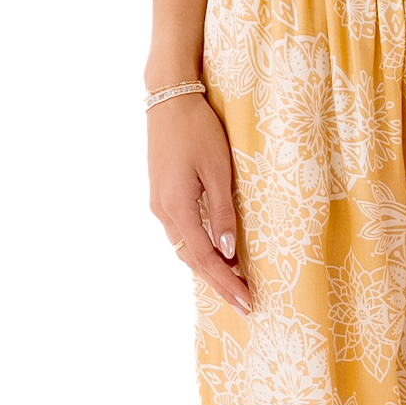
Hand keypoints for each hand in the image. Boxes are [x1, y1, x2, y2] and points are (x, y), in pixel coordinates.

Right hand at [148, 91, 250, 314]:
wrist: (168, 98)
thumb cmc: (198, 129)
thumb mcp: (218, 170)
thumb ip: (223, 212)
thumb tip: (228, 250)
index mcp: (176, 207)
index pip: (204, 258)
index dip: (226, 282)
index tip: (246, 303)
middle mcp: (163, 211)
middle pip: (192, 260)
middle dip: (219, 283)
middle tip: (244, 305)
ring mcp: (159, 204)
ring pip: (185, 249)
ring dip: (209, 269)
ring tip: (233, 288)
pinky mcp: (162, 195)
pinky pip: (182, 234)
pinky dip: (199, 251)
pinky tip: (215, 257)